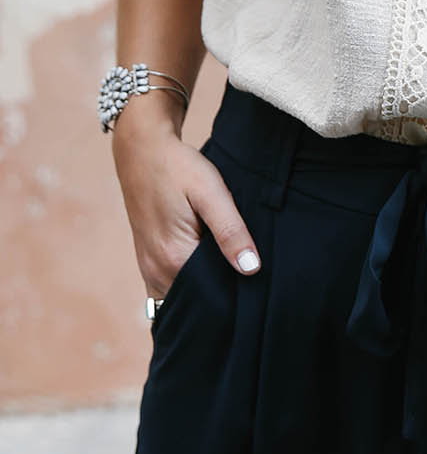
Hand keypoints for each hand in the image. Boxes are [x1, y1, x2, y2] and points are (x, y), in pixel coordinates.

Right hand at [111, 116, 260, 298]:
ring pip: (181, 300)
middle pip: (197, 303)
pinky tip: (210, 277)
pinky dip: (188, 290)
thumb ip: (231, 231)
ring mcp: (148, 269)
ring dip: (204, 297)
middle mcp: (157, 271)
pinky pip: (168, 291)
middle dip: (222, 302)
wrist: (142, 150)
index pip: (213, 298)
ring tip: (231, 282)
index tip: (256, 292)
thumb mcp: (211, 192)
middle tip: (249, 287)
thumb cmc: (179, 167)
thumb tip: (251, 269)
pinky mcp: (146, 262)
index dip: (237, 298)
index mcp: (175, 257)